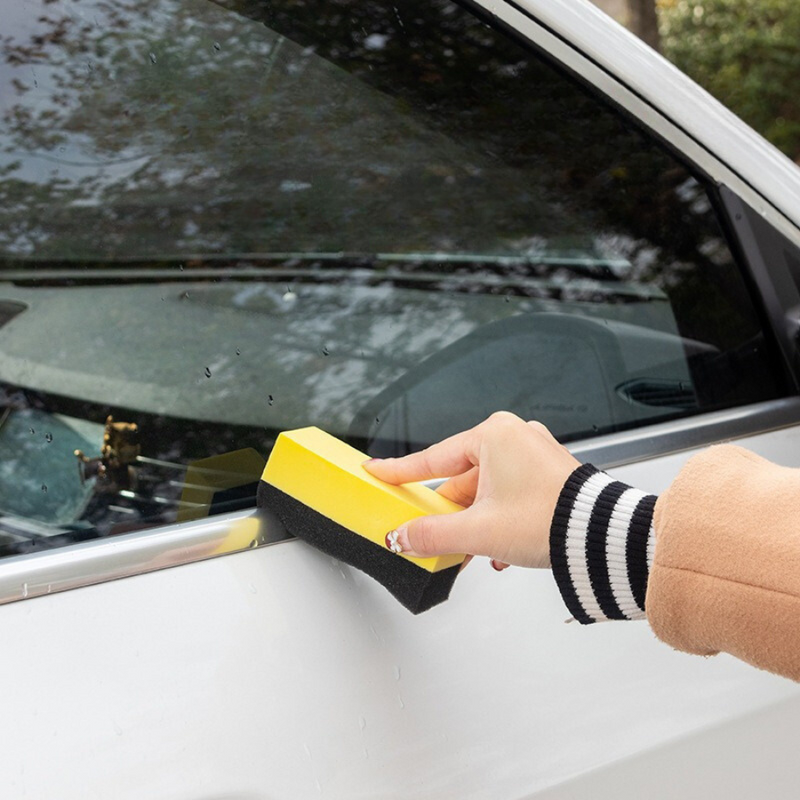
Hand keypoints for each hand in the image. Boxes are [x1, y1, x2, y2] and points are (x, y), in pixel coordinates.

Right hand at [363, 411, 579, 569]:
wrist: (602, 538)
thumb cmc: (552, 519)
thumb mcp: (479, 531)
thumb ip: (432, 534)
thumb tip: (402, 537)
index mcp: (494, 435)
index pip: (432, 458)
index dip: (399, 471)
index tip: (376, 471)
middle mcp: (513, 437)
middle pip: (459, 479)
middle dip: (447, 514)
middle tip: (428, 534)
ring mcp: (531, 454)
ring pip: (484, 491)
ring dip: (473, 523)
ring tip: (472, 551)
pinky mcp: (545, 473)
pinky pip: (506, 494)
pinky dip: (496, 519)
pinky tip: (498, 550)